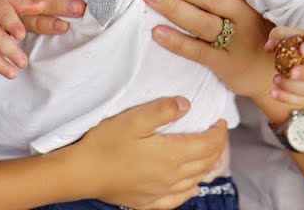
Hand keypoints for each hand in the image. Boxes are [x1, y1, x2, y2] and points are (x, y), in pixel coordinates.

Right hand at [71, 96, 227, 209]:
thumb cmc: (105, 144)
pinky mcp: (147, 202)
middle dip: (216, 147)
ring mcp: (159, 192)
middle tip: (217, 134)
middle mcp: (171, 177)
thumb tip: (186, 104)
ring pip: (194, 181)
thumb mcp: (133, 118)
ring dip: (207, 167)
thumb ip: (162, 110)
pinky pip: (176, 200)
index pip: (208, 144)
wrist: (82, 173)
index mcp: (171, 155)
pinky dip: (189, 192)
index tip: (221, 121)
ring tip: (211, 156)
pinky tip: (193, 188)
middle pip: (205, 163)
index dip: (219, 132)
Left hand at [144, 0, 276, 105]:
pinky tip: (157, 32)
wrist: (272, 75)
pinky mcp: (227, 65)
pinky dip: (177, 42)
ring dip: (174, 8)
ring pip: (202, 22)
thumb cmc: (255, 37)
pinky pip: (198, 52)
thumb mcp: (249, 11)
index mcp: (248, 0)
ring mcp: (236, 42)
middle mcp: (244, 18)